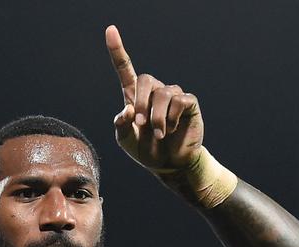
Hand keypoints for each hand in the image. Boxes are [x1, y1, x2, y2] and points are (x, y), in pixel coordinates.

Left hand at [105, 25, 205, 172]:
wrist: (171, 164)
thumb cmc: (147, 151)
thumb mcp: (126, 141)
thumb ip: (121, 126)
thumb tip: (128, 109)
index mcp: (135, 97)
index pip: (125, 69)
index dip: (117, 50)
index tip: (110, 30)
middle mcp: (154, 92)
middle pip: (145, 79)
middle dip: (141, 102)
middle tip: (141, 124)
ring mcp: (173, 95)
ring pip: (163, 94)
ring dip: (157, 118)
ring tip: (159, 134)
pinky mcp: (188, 103)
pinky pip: (178, 101)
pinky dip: (172, 119)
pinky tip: (172, 129)